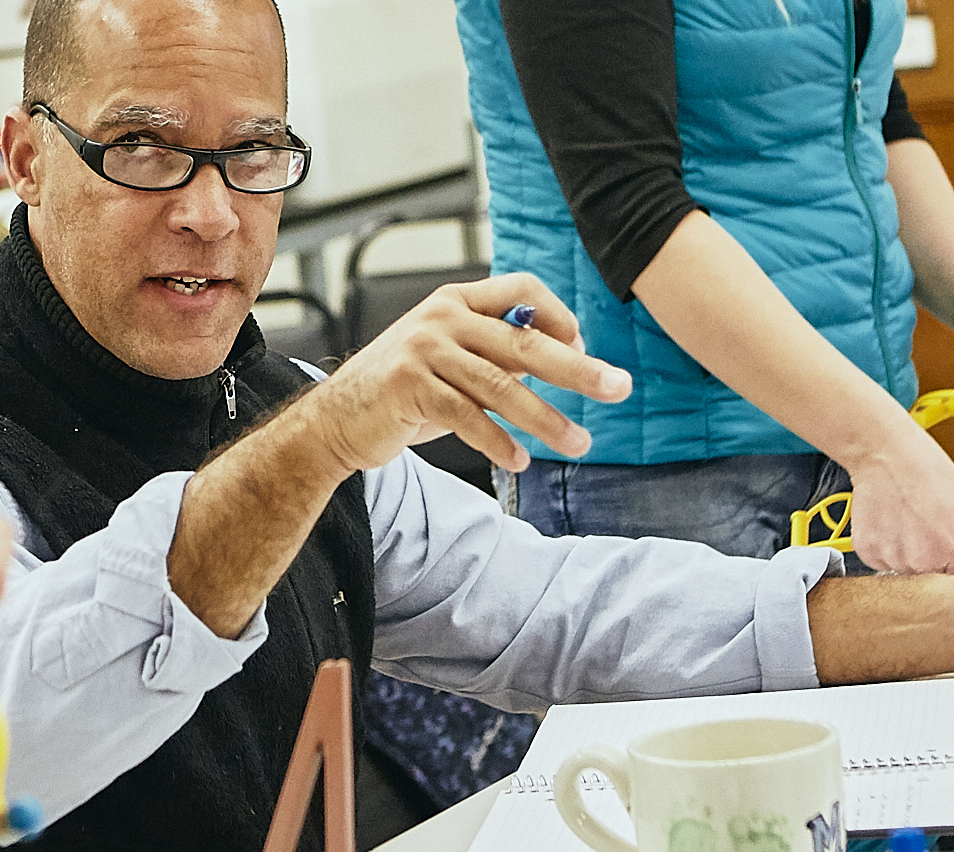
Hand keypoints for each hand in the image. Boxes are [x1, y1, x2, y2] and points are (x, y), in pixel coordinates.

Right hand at [289, 273, 632, 476]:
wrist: (336, 420)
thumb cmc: (405, 391)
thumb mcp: (454, 360)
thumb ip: (500, 354)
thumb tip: (568, 357)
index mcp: (457, 300)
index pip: (522, 289)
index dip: (559, 316)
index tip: (583, 347)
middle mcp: (441, 317)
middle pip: (524, 342)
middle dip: (577, 368)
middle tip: (617, 388)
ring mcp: (422, 350)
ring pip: (501, 385)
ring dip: (546, 418)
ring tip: (578, 442)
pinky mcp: (408, 387)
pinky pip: (467, 417)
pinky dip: (498, 441)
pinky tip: (520, 459)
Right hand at [845, 445, 953, 575]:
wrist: (884, 452)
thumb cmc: (927, 469)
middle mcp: (923, 562)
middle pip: (934, 579)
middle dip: (936, 561)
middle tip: (929, 528)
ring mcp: (893, 559)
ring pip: (907, 572)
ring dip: (910, 556)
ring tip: (909, 522)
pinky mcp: (869, 554)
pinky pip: (883, 563)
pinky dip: (888, 549)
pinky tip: (892, 523)